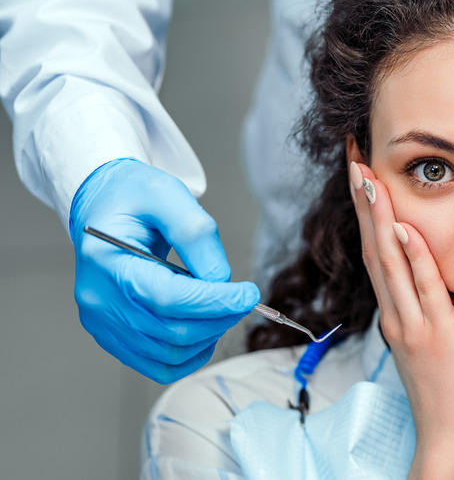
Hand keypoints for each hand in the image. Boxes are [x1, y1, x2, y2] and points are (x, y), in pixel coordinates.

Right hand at [69, 159, 259, 382]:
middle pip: (172, 331)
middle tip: (243, 298)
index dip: (215, 301)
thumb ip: (196, 234)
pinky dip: (190, 355)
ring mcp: (103, 322)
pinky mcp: (113, 335)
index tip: (249, 294)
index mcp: (107, 262)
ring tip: (223, 307)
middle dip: (220, 318)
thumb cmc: (132, 196)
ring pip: (169, 353)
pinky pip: (156, 365)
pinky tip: (206, 330)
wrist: (102, 206)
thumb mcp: (168, 194)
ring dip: (209, 336)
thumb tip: (220, 279)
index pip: (168, 298)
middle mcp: (99, 300)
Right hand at [348, 162, 453, 477]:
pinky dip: (410, 258)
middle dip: (363, 200)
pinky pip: (421, 291)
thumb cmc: (452, 391)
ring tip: (367, 176)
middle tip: (354, 156)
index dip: (370, 210)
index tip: (364, 172)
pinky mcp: (434, 337)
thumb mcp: (435, 341)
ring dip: (377, 217)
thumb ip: (429, 307)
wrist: (453, 438)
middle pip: (374, 246)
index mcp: (401, 313)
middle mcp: (399, 314)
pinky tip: (402, 228)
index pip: (380, 250)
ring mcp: (412, 324)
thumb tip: (430, 277)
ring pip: (389, 262)